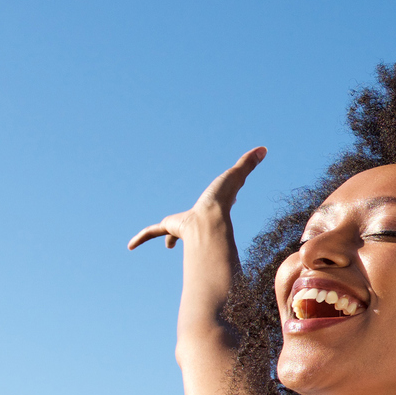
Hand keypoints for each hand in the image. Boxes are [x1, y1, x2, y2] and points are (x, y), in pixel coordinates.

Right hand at [128, 146, 266, 250]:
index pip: (213, 204)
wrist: (208, 223)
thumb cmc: (223, 201)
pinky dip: (141, 238)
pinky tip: (130, 246)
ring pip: (170, 231)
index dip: (217, 202)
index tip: (222, 203)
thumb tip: (265, 148)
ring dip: (168, 237)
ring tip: (169, 244)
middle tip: (189, 229)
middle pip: (191, 221)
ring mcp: (181, 225)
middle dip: (192, 225)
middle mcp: (195, 218)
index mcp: (209, 207)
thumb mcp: (236, 175)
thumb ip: (248, 163)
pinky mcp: (169, 228)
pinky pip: (152, 232)